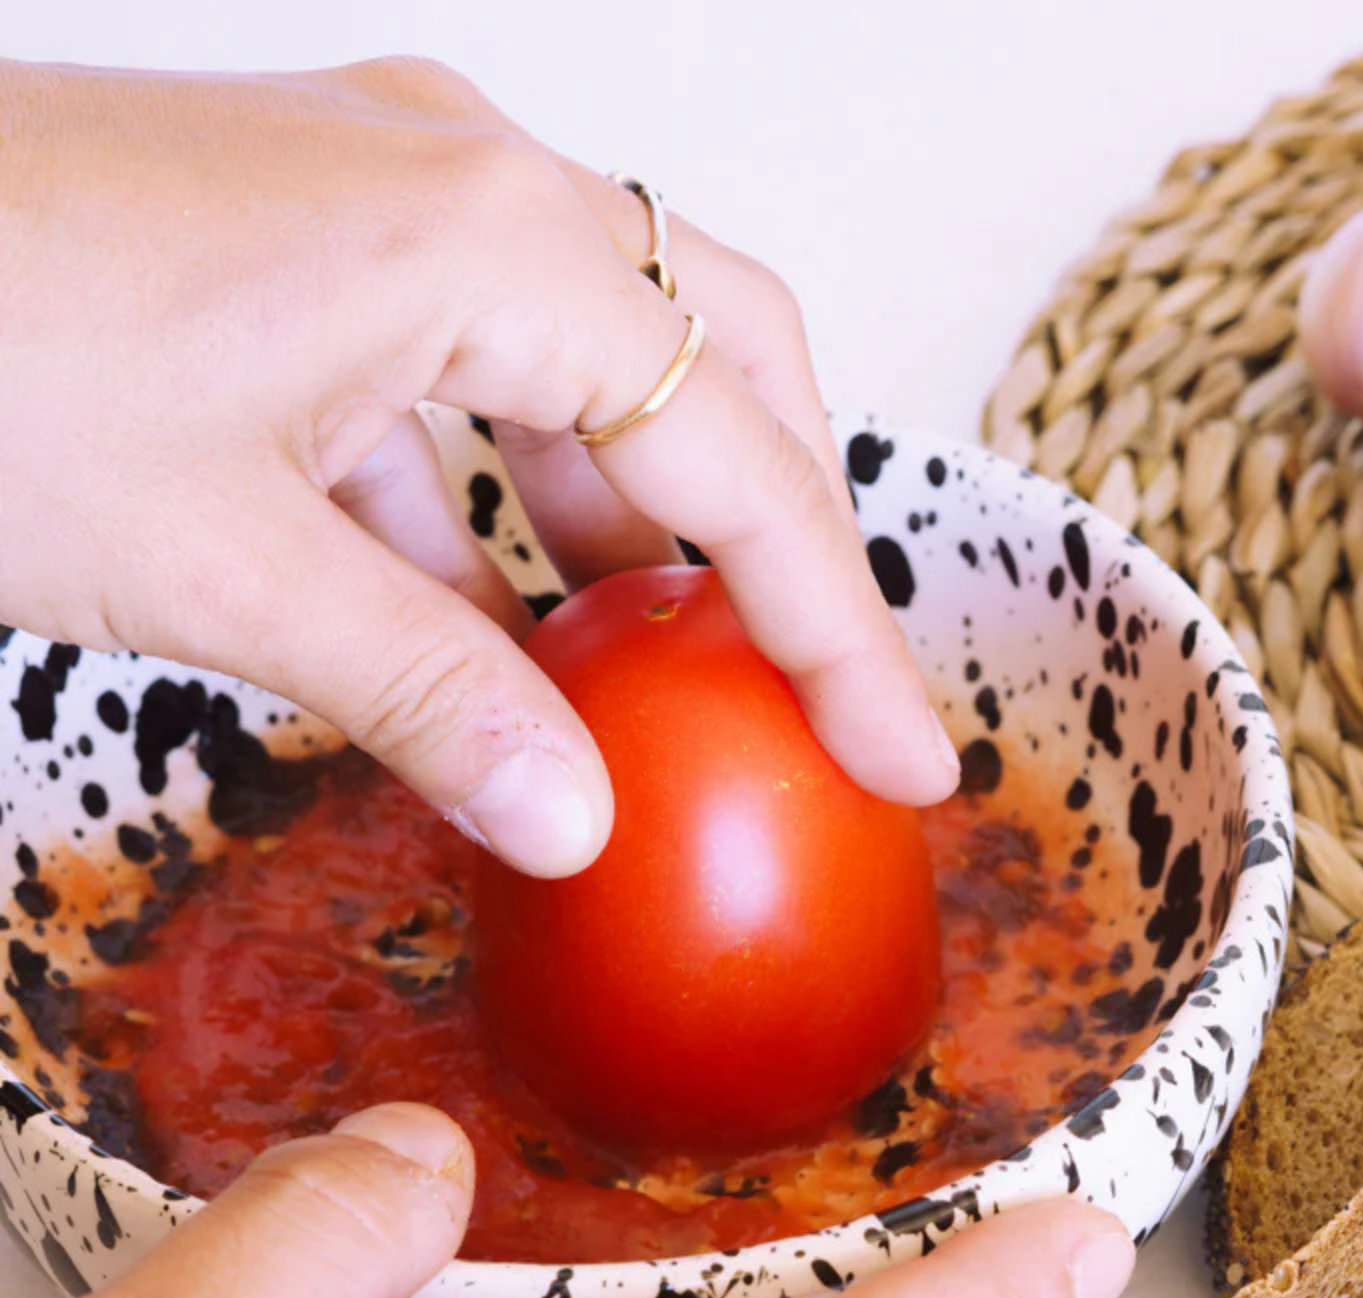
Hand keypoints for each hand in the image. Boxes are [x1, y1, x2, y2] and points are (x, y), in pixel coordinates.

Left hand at [0, 58, 958, 876]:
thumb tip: (577, 818)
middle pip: (718, 361)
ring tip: (673, 683)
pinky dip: (500, 508)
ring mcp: (376, 193)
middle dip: (786, 539)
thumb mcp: (219, 566)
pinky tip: (483, 629)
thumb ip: (431, 693)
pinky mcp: (296, 243)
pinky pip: (465, 375)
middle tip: (821, 697)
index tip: (908, 758)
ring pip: (597, 362)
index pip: (738, 459)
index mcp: (483, 235)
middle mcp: (458, 180)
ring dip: (645, 524)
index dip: (840, 629)